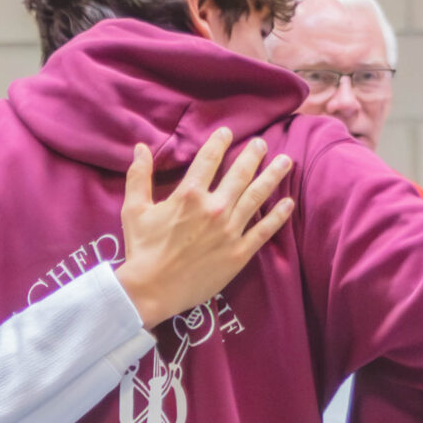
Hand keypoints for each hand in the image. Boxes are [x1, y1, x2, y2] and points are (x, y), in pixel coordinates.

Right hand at [114, 128, 295, 328]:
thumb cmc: (141, 250)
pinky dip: (278, 216)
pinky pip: (263, 231)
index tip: (228, 132)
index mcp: (189, 195)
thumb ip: (138, 176)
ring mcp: (229, 231)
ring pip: (257, 197)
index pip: (208, 160)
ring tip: (286, 161)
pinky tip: (288, 203)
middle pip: (240, 174)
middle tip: (263, 144)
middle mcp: (214, 208)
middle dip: (253, 156)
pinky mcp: (239, 253)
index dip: (219, 143)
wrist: (151, 290)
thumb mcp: (134, 209)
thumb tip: (140, 148)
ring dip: (272, 176)